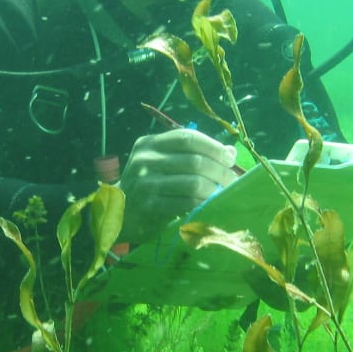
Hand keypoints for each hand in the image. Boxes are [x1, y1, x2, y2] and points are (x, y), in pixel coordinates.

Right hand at [116, 128, 237, 242]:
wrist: (119, 214)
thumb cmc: (148, 185)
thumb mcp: (162, 162)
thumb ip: (191, 154)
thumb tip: (230, 153)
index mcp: (149, 144)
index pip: (187, 137)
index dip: (213, 146)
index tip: (229, 158)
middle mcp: (146, 160)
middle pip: (194, 160)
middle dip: (220, 170)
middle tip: (232, 180)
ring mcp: (147, 184)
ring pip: (193, 182)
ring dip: (214, 189)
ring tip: (223, 193)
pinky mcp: (151, 207)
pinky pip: (187, 202)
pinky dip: (203, 203)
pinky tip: (210, 204)